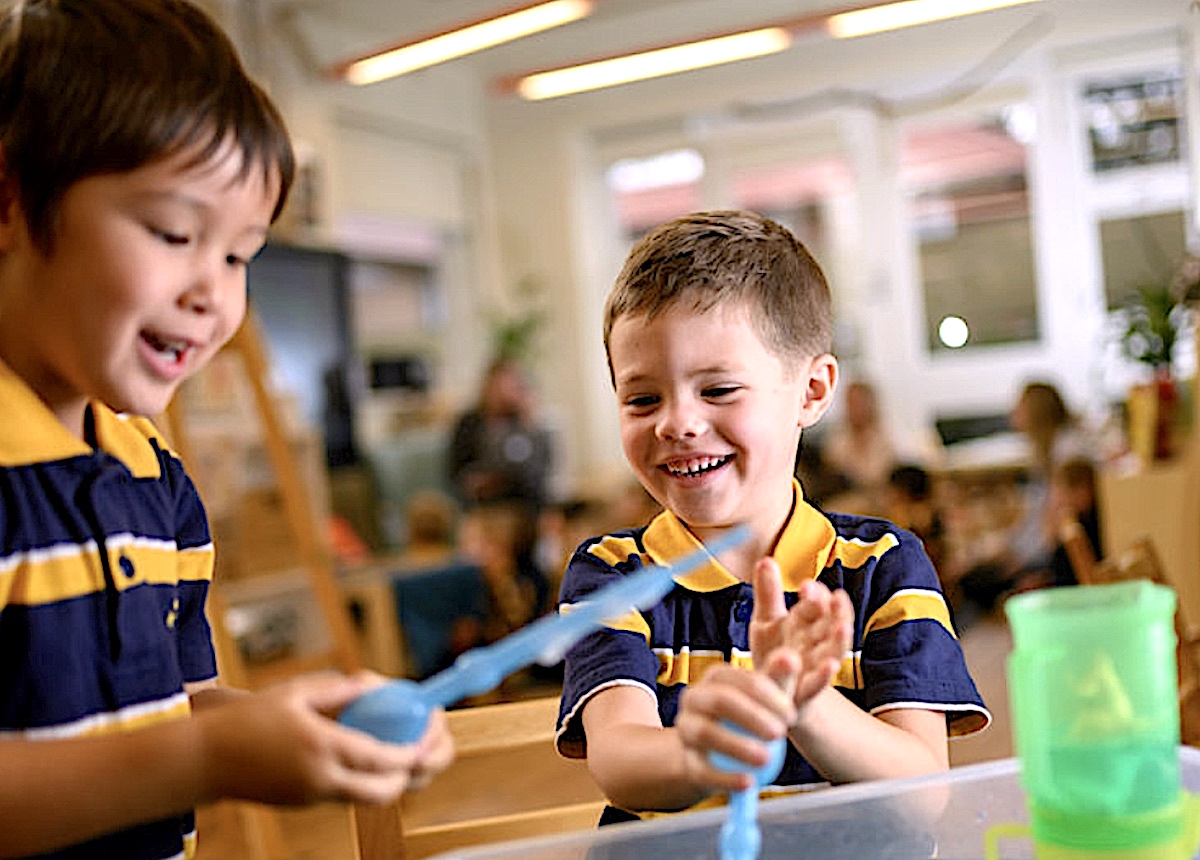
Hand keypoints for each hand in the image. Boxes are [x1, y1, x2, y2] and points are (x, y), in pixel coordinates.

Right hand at [196, 672, 454, 805]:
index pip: (381, 758)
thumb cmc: (248, 720)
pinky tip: (376, 756)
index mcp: (321, 747)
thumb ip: (340, 690)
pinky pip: (347, 795)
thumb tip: (376, 685)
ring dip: (394, 780)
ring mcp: (313, 796)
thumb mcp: (296, 692)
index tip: (429, 734)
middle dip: (414, 776)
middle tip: (429, 752)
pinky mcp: (305, 803)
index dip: (413, 751)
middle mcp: (321, 778)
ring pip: (369, 799)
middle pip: (384, 793)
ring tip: (410, 752)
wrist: (203, 760)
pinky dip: (368, 780)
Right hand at [674, 665, 795, 794]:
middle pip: (719, 701)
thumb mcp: (766, 696)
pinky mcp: (688, 761)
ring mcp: (686, 729)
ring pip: (704, 733)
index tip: (791, 714)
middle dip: (751, 716)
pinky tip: (749, 783)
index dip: (766, 695)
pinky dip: (726, 778)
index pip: (738, 678)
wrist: (722, 751)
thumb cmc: (750, 715)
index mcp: (715, 677)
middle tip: (779, 732)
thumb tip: (791, 658)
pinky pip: (702, 770)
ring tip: (765, 758)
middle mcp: (694, 699)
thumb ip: (779, 677)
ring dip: (736, 746)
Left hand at [750, 558, 852, 713]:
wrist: (774, 695)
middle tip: (835, 596)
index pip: (816, 604)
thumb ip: (768, 593)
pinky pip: (819, 684)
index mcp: (807, 624)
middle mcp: (816, 643)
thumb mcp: (767, 621)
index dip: (814, 595)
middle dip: (833, 611)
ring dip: (840, 638)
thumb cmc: (774, 654)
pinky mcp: (807, 691)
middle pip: (830, 623)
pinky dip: (825, 676)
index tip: (806, 585)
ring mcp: (815, 667)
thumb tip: (766, 559)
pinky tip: (830, 667)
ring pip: (834, 651)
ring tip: (843, 625)